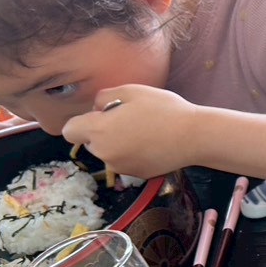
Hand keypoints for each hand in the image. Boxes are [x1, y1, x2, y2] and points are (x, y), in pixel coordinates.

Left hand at [61, 85, 200, 178]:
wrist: (195, 136)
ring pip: (109, 153)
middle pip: (90, 142)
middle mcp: (104, 153)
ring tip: (145, 132)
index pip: (70, 130)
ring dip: (118, 144)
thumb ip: (104, 97)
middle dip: (102, 132)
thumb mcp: (131, 90)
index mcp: (99, 130)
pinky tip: (153, 144)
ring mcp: (121, 167)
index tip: (102, 116)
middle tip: (130, 120)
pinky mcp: (136, 175)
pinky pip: (125, 162)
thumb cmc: (164, 109)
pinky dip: (133, 154)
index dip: (82, 121)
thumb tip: (96, 108)